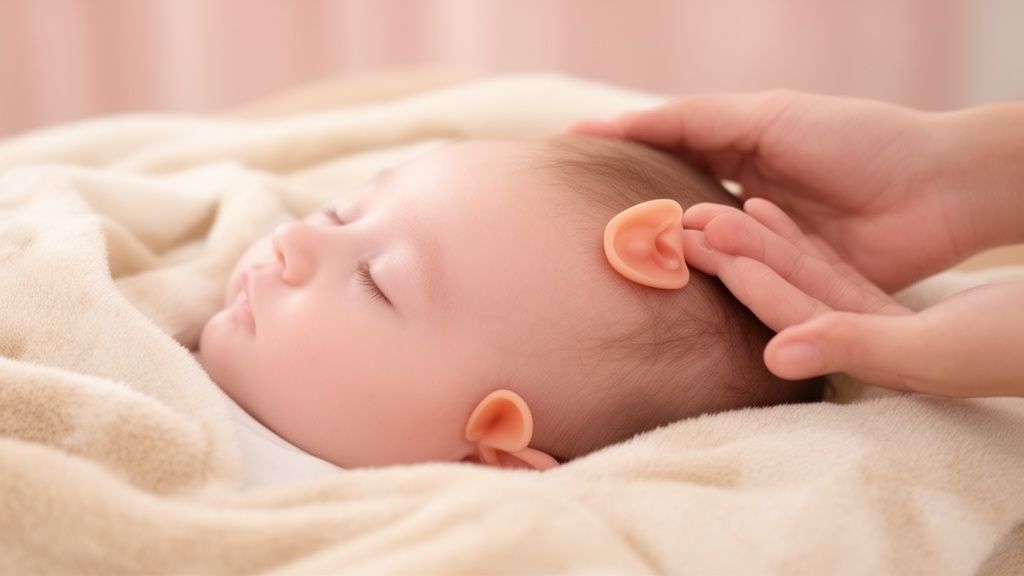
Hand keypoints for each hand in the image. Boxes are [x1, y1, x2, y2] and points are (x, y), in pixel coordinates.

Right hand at [570, 91, 1003, 291]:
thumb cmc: (852, 140)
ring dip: (671, 257)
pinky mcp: (786, 290)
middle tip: (585, 231)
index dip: (619, 161)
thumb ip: (694, 121)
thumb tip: (618, 123)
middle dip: (635, 222)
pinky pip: (738, 296)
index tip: (562, 161)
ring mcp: (763, 249)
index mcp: (736, 156)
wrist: (933, 190)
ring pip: (701, 258)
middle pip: (675, 214)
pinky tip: (671, 300)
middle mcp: (742, 204)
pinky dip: (707, 295)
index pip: (666, 158)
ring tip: (625, 263)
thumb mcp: (764, 118)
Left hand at [681, 198, 1023, 397]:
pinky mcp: (885, 303)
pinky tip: (764, 208)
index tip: (703, 245)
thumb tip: (775, 354)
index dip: (747, 280)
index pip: (791, 317)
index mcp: (865, 360)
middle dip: (737, 258)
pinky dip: (797, 236)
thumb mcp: (935, 348)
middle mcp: (859, 344)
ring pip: (801, 274)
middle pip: (784, 294)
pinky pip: (828, 263)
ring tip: (714, 207)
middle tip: (687, 222)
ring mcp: (870, 322)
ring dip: (758, 241)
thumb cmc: (1013, 345)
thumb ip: (855, 346)